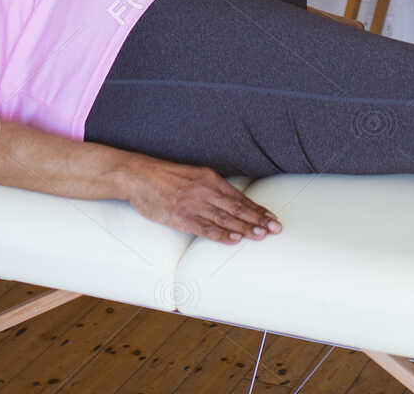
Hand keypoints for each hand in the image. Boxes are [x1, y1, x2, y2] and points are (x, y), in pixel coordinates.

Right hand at [121, 155, 280, 243]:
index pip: (239, 196)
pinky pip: (204, 228)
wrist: (138, 176)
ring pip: (224, 218)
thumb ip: (210, 187)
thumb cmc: (165, 176)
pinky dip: (221, 234)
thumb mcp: (193, 175)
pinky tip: (234, 239)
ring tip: (261, 235)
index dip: (257, 208)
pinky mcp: (180, 217)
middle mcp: (205, 190)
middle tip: (275, 228)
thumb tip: (230, 200)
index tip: (271, 217)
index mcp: (209, 178)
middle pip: (237, 207)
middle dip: (258, 218)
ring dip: (245, 228)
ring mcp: (193, 204)